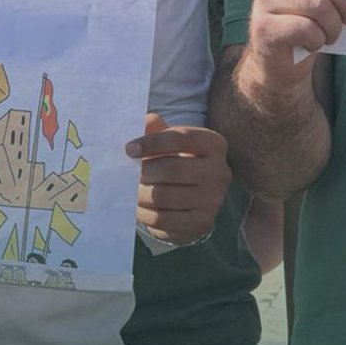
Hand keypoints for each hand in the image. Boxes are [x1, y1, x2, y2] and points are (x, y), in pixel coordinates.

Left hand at [127, 112, 230, 243]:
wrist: (193, 195)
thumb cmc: (174, 158)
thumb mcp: (167, 139)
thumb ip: (154, 128)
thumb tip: (146, 121)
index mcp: (213, 144)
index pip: (180, 138)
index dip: (151, 142)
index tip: (128, 149)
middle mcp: (219, 172)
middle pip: (171, 169)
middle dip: (143, 172)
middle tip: (125, 174)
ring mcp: (213, 200)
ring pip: (164, 196)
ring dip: (139, 194)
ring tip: (128, 190)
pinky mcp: (202, 223)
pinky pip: (164, 220)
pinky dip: (144, 213)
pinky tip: (136, 207)